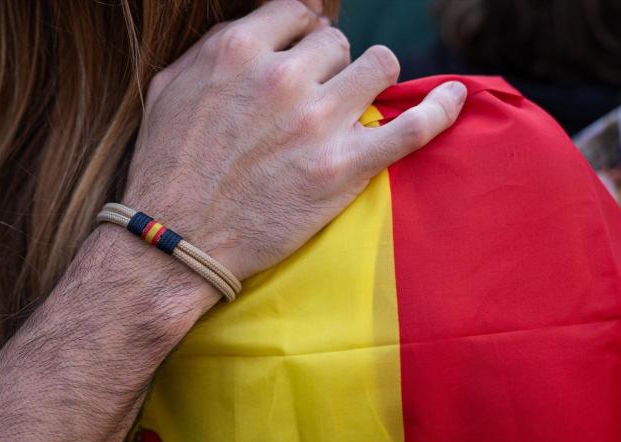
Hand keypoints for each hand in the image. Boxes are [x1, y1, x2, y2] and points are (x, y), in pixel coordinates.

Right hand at [122, 0, 466, 279]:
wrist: (174, 240)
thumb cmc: (163, 167)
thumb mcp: (169, 87)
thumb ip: (214, 48)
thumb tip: (253, 31)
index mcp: (238, 50)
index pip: (297, 13)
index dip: (301, 34)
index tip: (301, 56)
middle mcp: (282, 77)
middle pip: (337, 42)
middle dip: (329, 66)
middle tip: (313, 101)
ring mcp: (318, 121)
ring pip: (378, 66)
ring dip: (368, 82)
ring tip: (354, 107)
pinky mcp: (343, 167)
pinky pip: (413, 125)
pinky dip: (441, 109)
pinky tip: (457, 97)